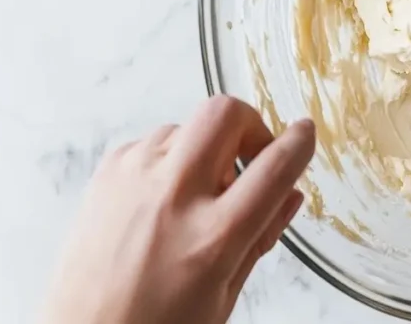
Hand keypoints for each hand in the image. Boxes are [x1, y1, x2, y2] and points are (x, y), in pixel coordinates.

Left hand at [39, 96, 315, 323]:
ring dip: (207, 149)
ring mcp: (134, 181)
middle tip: (250, 158)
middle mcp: (173, 198)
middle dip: (249, 125)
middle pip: (225, 114)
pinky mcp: (106, 175)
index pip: (275, 167)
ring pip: (188, 125)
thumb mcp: (225, 296)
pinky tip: (165, 197)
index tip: (304, 132)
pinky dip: (170, 159)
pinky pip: (153, 142)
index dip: (299, 142)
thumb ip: (261, 238)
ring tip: (200, 193)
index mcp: (213, 238)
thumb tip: (290, 194)